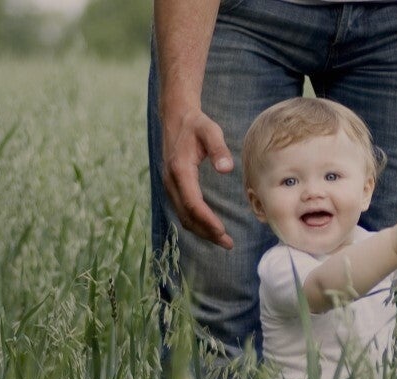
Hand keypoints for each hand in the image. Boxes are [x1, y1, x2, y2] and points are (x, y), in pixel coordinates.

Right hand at [160, 107, 236, 248]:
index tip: (223, 232)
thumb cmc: (196, 124)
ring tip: (222, 240)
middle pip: (187, 215)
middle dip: (206, 232)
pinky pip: (182, 209)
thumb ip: (219, 149)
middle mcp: (171, 180)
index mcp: (180, 170)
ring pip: (183, 215)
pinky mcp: (172, 185)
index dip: (207, 220)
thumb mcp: (210, 131)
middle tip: (227, 243)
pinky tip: (209, 227)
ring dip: (201, 230)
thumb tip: (226, 169)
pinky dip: (195, 222)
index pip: (193, 203)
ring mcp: (169, 184)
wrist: (175, 116)